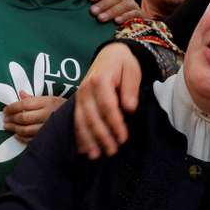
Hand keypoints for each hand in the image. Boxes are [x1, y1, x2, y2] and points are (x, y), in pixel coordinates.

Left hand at [3, 94, 65, 142]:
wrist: (79, 120)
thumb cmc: (62, 107)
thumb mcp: (51, 98)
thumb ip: (34, 98)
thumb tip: (20, 93)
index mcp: (47, 102)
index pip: (24, 104)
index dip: (12, 107)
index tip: (5, 110)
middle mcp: (46, 115)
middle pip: (24, 117)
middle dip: (11, 118)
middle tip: (4, 119)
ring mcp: (47, 127)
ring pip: (26, 130)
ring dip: (14, 128)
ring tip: (7, 126)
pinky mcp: (48, 138)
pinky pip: (31, 139)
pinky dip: (22, 138)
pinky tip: (17, 135)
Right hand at [73, 43, 140, 158]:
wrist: (110, 53)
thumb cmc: (123, 63)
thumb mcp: (132, 70)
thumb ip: (130, 89)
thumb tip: (129, 108)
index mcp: (100, 79)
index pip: (107, 106)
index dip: (115, 123)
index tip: (123, 138)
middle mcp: (86, 88)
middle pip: (92, 116)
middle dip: (101, 136)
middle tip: (112, 151)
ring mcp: (79, 95)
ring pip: (81, 120)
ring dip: (88, 139)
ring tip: (96, 155)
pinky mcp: (78, 101)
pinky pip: (76, 120)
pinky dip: (79, 135)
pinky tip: (83, 149)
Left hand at [87, 0, 141, 24]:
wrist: (138, 29)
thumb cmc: (116, 21)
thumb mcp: (107, 13)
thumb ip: (98, 10)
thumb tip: (80, 6)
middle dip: (103, 4)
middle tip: (92, 11)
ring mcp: (133, 6)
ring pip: (123, 5)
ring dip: (111, 11)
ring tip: (100, 18)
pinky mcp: (140, 16)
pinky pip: (133, 14)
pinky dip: (125, 17)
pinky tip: (116, 22)